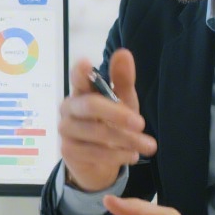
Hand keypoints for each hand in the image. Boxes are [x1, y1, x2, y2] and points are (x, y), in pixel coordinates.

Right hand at [57, 49, 156, 191]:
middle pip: (90, 106)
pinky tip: (132, 155)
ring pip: (96, 133)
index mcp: (81, 91)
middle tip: (141, 123)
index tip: (86, 63)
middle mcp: (69, 107)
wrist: (97, 162)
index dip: (80, 72)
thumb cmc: (110, 124)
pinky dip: (118, 155)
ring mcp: (66, 129)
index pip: (77, 78)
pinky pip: (94, 153)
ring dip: (126, 140)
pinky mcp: (68, 151)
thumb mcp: (122, 102)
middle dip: (117, 114)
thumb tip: (123, 53)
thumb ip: (123, 80)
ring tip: (148, 146)